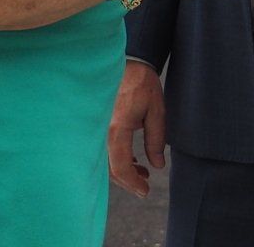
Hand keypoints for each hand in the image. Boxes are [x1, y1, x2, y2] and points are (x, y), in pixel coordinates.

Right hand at [109, 62, 165, 197]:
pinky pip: (102, 150)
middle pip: (111, 169)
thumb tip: (157, 165)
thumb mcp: (156, 109)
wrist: (120, 62)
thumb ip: (156, 138)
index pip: (121, 168)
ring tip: (143, 171)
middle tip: (145, 184)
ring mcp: (96, 129)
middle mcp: (101, 132)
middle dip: (128, 180)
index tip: (145, 191)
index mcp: (116, 129)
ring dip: (123, 170)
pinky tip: (132, 160)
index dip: (133, 184)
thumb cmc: (140, 82)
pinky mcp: (96, 125)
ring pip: (105, 161)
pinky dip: (116, 159)